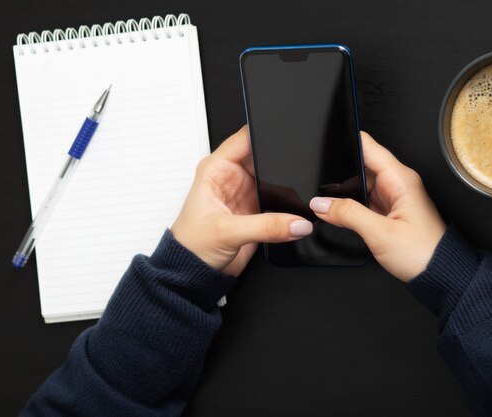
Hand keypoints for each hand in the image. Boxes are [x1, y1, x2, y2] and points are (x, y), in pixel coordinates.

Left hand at [171, 126, 312, 276]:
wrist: (195, 275)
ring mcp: (247, 194)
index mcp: (217, 169)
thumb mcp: (228, 232)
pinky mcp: (258, 212)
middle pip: (266, 157)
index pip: (245, 138)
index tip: (287, 136)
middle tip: (300, 170)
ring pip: (277, 179)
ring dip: (288, 186)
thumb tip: (298, 223)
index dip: (265, 133)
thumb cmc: (192, 247)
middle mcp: (233, 178)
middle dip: (282, 163)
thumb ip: (267, 226)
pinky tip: (296, 211)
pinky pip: (282, 202)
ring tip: (300, 194)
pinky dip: (290, 206)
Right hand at [309, 132, 445, 281]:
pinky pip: (365, 201)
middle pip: (360, 165)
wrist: (441, 275)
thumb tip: (321, 204)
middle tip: (321, 187)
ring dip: (345, 192)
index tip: (326, 143)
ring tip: (328, 203)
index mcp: (400, 179)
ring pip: (360, 185)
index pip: (369, 146)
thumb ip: (347, 215)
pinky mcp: (390, 211)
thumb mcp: (379, 233)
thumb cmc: (423, 254)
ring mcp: (393, 197)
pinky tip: (340, 215)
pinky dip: (351, 206)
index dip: (347, 141)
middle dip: (340, 172)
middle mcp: (398, 183)